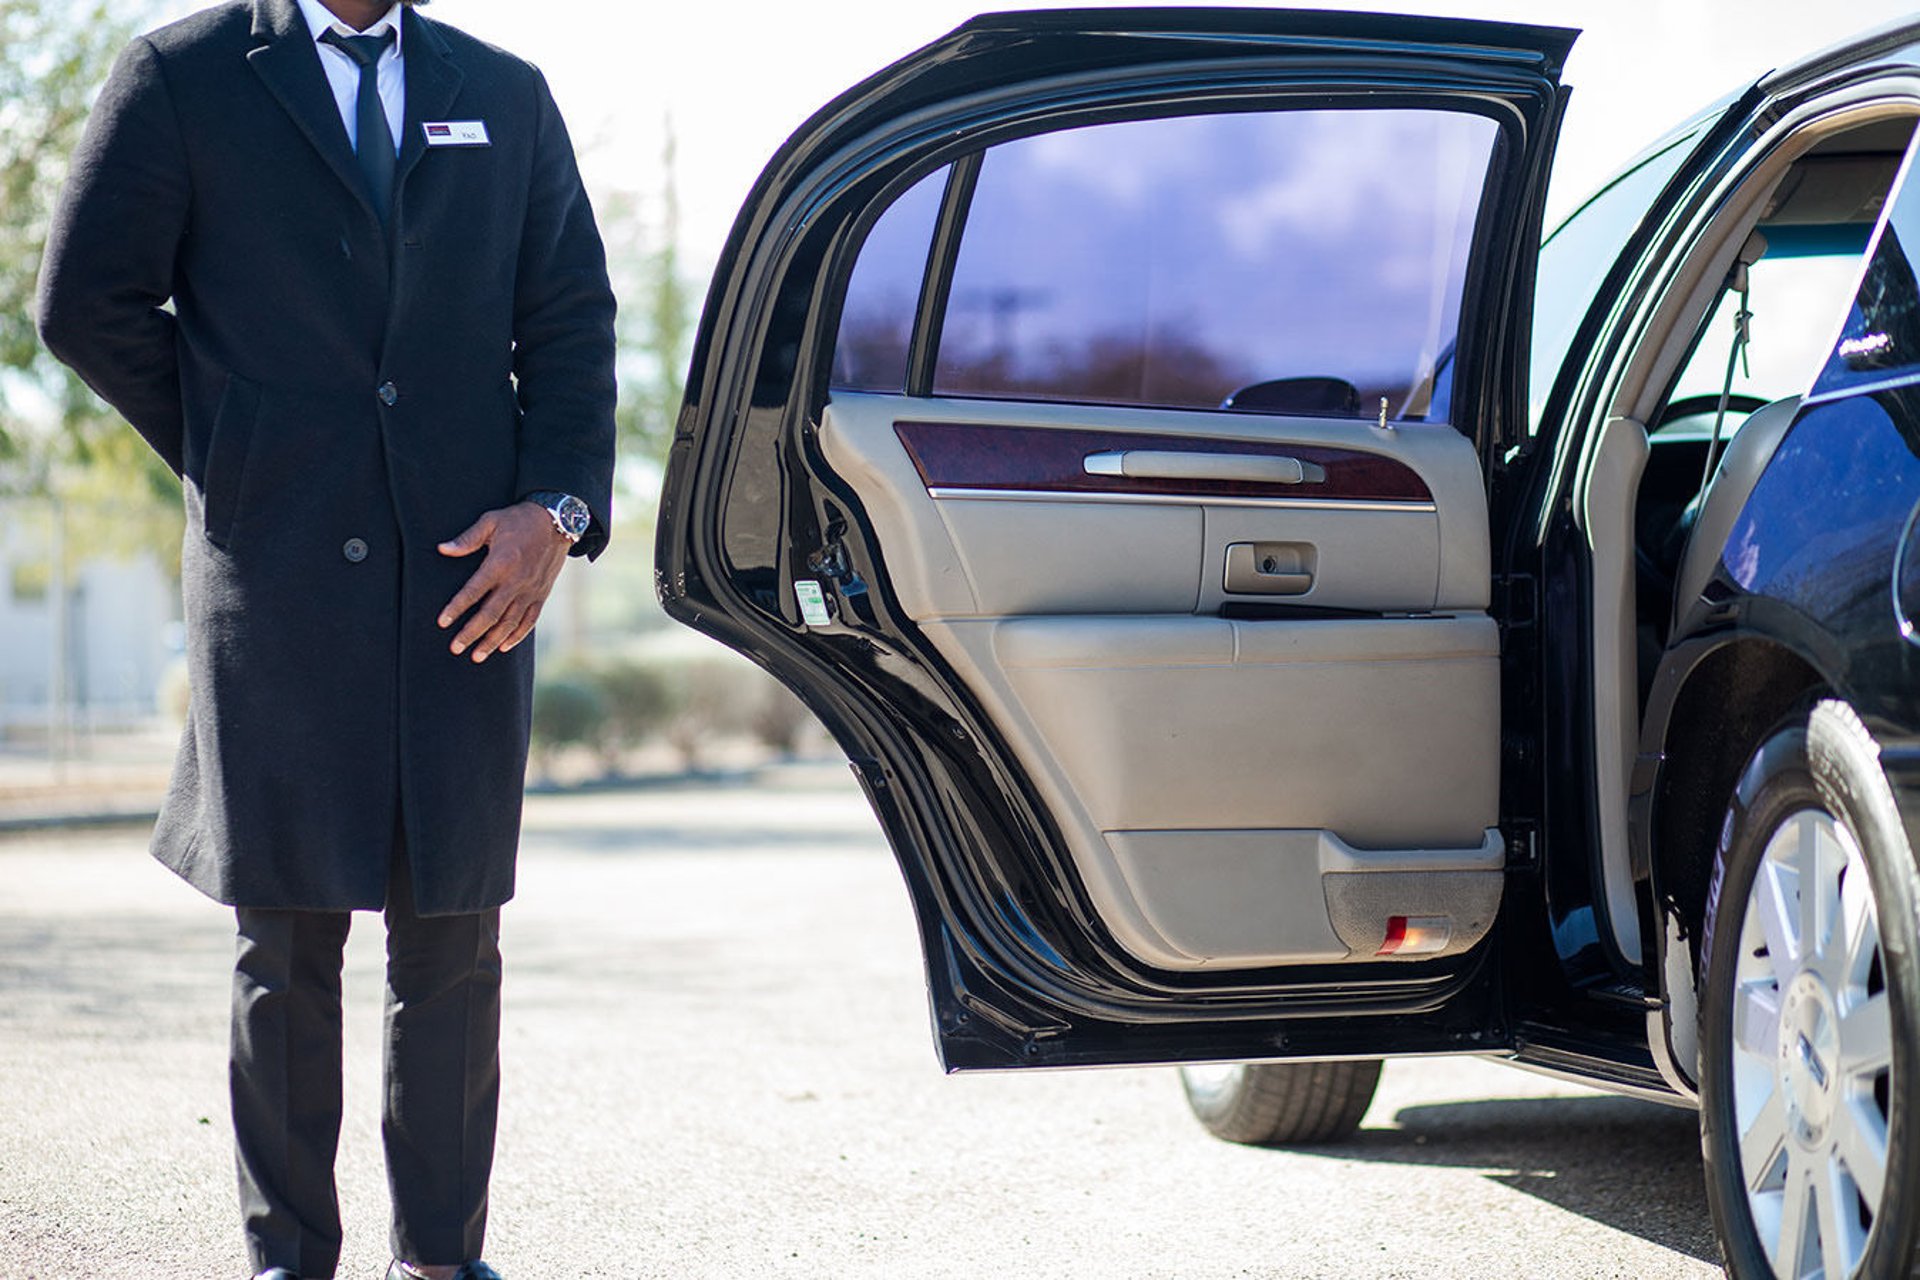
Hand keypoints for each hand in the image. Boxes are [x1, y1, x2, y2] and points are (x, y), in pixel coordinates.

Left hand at [436, 501, 570, 661]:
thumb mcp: (491, 521)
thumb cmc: (518, 520)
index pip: (473, 591)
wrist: (557, 522)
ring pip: (510, 622)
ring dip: (492, 641)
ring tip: (477, 656)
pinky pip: (529, 620)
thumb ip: (467, 539)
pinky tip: (504, 646)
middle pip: (491, 614)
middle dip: (472, 633)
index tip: (443, 622)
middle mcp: (516, 581)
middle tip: (456, 648)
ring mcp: (530, 591)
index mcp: (500, 563)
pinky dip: (517, 635)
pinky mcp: (541, 595)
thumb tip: (442, 549)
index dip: (457, 608)